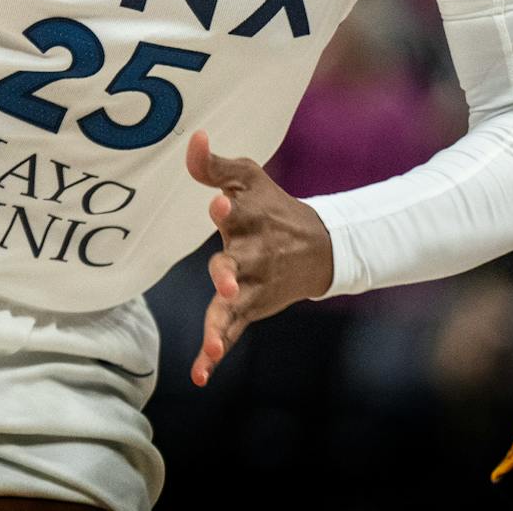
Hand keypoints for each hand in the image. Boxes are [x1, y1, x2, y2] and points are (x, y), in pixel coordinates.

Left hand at [184, 130, 333, 386]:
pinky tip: (200, 375)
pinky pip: (230, 333)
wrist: (318, 246)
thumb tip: (193, 138)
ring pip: (234, 305)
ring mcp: (252, 285)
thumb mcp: (248, 178)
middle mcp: (254, 253)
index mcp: (251, 217)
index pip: (238, 210)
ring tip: (211, 342)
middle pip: (238, 263)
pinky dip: (215, 355)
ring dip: (222, 322)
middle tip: (225, 277)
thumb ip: (213, 165)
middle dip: (229, 270)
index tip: (218, 202)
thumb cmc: (271, 206)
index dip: (226, 207)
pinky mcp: (248, 310)